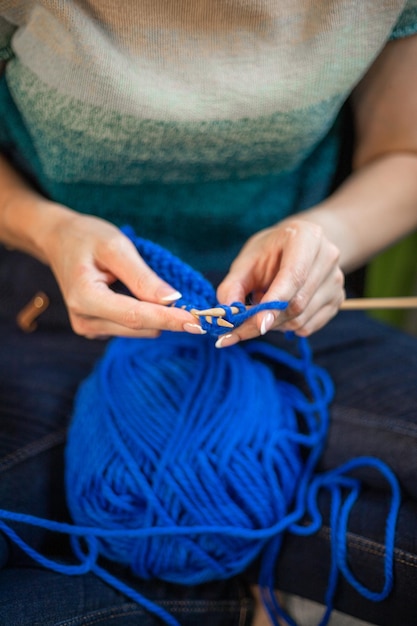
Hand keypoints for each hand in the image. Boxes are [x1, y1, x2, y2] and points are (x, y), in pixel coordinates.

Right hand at [39, 207, 199, 337]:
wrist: (60, 240)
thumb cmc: (87, 237)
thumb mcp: (116, 246)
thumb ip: (143, 277)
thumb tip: (173, 300)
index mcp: (85, 298)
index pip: (136, 316)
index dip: (169, 319)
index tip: (198, 322)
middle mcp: (84, 320)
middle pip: (140, 326)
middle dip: (168, 316)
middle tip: (195, 303)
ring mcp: (89, 328)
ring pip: (139, 330)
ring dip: (157, 315)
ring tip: (160, 290)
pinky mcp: (97, 329)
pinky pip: (132, 327)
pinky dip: (146, 315)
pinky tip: (143, 296)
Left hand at [216, 218, 344, 345]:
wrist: (296, 248)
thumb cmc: (268, 253)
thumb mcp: (245, 262)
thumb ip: (232, 287)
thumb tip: (227, 316)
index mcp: (306, 237)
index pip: (294, 276)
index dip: (275, 303)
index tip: (256, 324)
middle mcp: (328, 256)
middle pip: (297, 302)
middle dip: (266, 319)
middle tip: (237, 329)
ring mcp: (336, 279)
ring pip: (302, 318)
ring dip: (274, 324)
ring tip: (261, 310)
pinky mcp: (338, 299)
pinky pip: (308, 327)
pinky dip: (286, 327)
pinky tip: (277, 313)